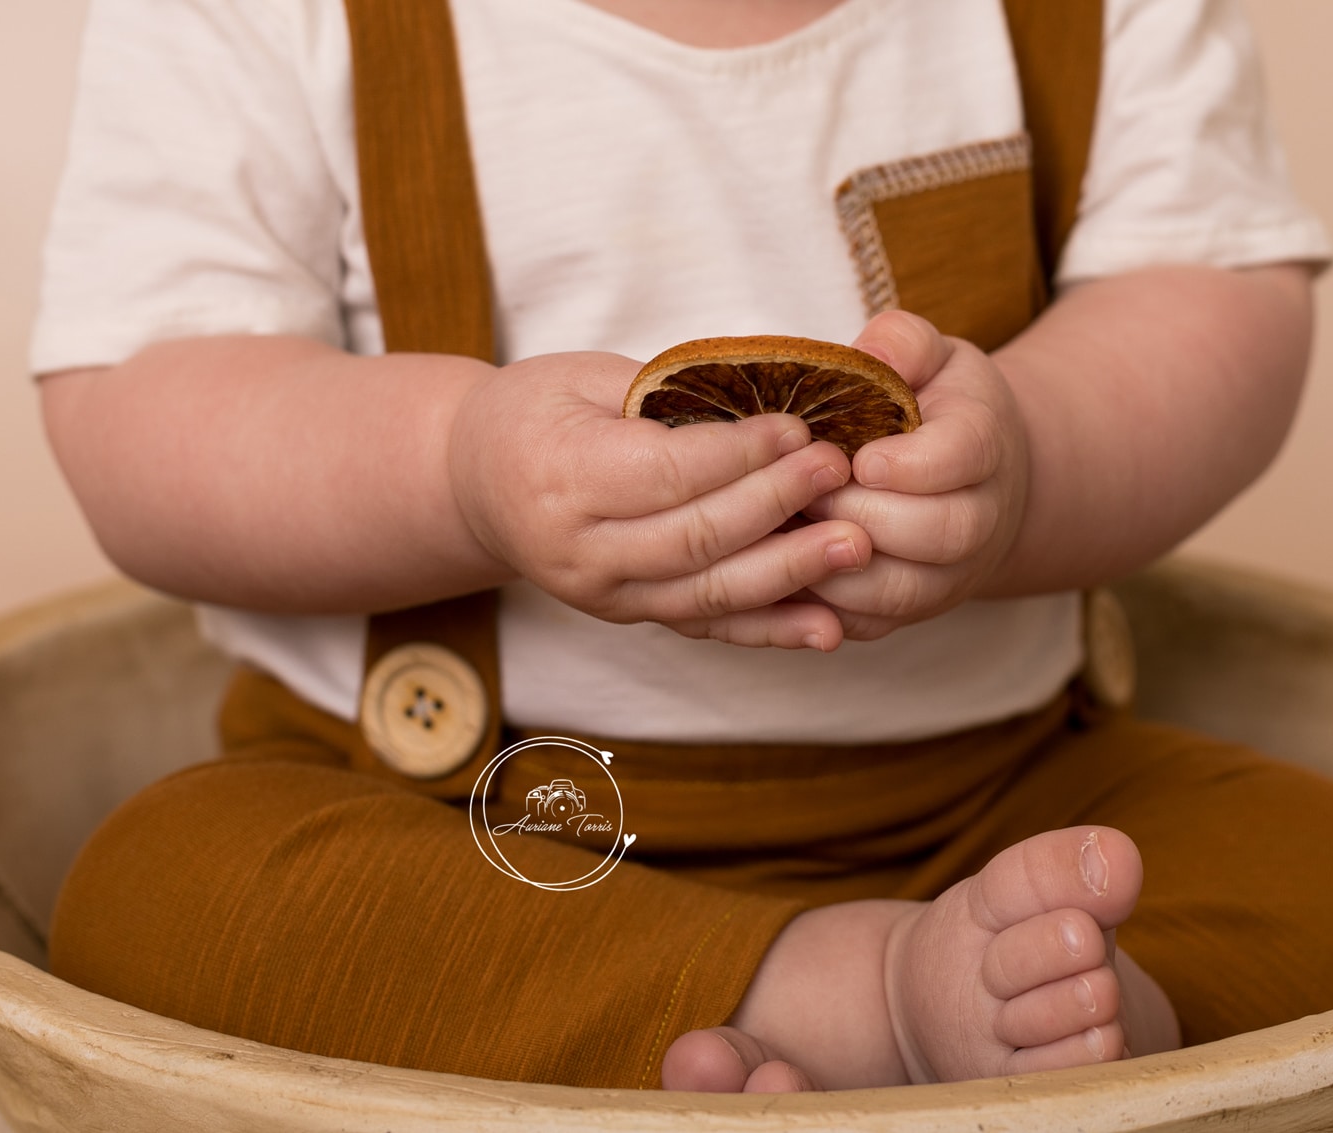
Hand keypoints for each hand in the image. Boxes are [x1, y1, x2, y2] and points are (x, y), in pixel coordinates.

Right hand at [448, 351, 870, 649]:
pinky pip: (709, 630)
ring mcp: (606, 597)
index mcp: (561, 476)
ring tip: (855, 546)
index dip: (741, 453)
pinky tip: (828, 628)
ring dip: (789, 573)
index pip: (667, 472)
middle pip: (695, 537)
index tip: (800, 425)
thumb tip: (769, 402)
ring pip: (708, 594)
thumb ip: (667, 394)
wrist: (477, 484)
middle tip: (839, 471)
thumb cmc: (537, 413)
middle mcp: (580, 551)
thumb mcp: (584, 378)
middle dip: (777, 504)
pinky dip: (772, 632)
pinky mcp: (632, 618)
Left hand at [801, 312, 1029, 640]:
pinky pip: (864, 625)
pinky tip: (774, 568)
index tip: (861, 456)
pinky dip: (816, 605)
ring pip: (897, 590)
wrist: (974, 482)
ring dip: (831, 563)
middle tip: (803, 491)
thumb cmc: (936, 407)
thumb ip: (902, 343)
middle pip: (935, 533)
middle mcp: (979, 520)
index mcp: (985, 444)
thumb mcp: (929, 356)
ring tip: (781, 527)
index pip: (962, 458)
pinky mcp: (907, 613)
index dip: (911, 463)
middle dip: (860, 512)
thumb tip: (869, 355)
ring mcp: (946, 576)